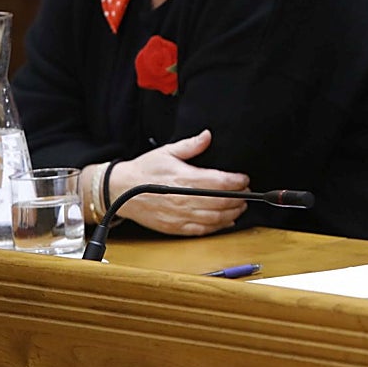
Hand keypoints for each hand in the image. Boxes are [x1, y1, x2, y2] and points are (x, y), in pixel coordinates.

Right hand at [108, 129, 250, 235]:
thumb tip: (207, 135)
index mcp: (185, 179)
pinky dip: (217, 227)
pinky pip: (201, 230)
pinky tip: (226, 222)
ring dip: (232, 213)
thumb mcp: (168, 152)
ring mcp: (180, 215)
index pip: (220, 182)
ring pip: (214, 218)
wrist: (120, 190)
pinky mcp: (174, 227)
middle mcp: (184, 199)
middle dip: (239, 198)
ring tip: (240, 207)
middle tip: (247, 193)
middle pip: (222, 202)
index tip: (245, 179)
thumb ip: (191, 145)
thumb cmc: (144, 170)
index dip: (237, 182)